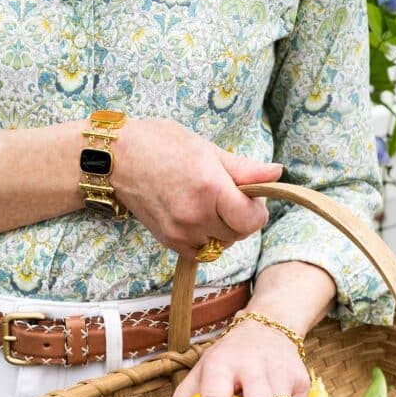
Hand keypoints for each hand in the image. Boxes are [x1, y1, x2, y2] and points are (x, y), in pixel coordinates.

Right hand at [113, 117, 281, 259]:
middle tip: (228, 197)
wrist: (118, 159)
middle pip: (239, 234)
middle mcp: (196, 215)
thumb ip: (245, 169)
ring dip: (223, 230)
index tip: (251, 197)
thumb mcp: (208, 149)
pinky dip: (205, 240)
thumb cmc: (162, 144)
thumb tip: (277, 173)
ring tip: (208, 205)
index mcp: (210, 187)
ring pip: (221, 245)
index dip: (257, 210)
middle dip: (241, 218)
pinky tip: (195, 218)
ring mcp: (181, 231)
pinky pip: (201, 252)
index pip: (252, 220)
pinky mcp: (169, 241)